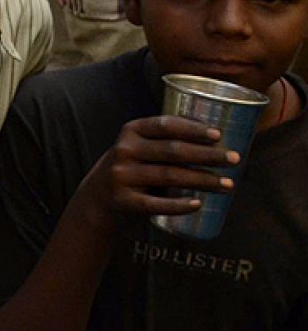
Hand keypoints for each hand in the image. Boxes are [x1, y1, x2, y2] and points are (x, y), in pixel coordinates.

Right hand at [80, 115, 238, 220]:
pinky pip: (156, 204)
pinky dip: (179, 205)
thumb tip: (218, 140)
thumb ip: (165, 141)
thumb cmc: (132, 169)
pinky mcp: (123, 201)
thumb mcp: (138, 148)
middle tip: (234, 160)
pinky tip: (198, 204)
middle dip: (207, 155)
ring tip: (228, 185)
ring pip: (169, 176)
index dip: (193, 129)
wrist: (97, 199)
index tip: (219, 135)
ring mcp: (121, 176)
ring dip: (203, 180)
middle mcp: (123, 151)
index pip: (165, 125)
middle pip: (172, 151)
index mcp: (130, 131)